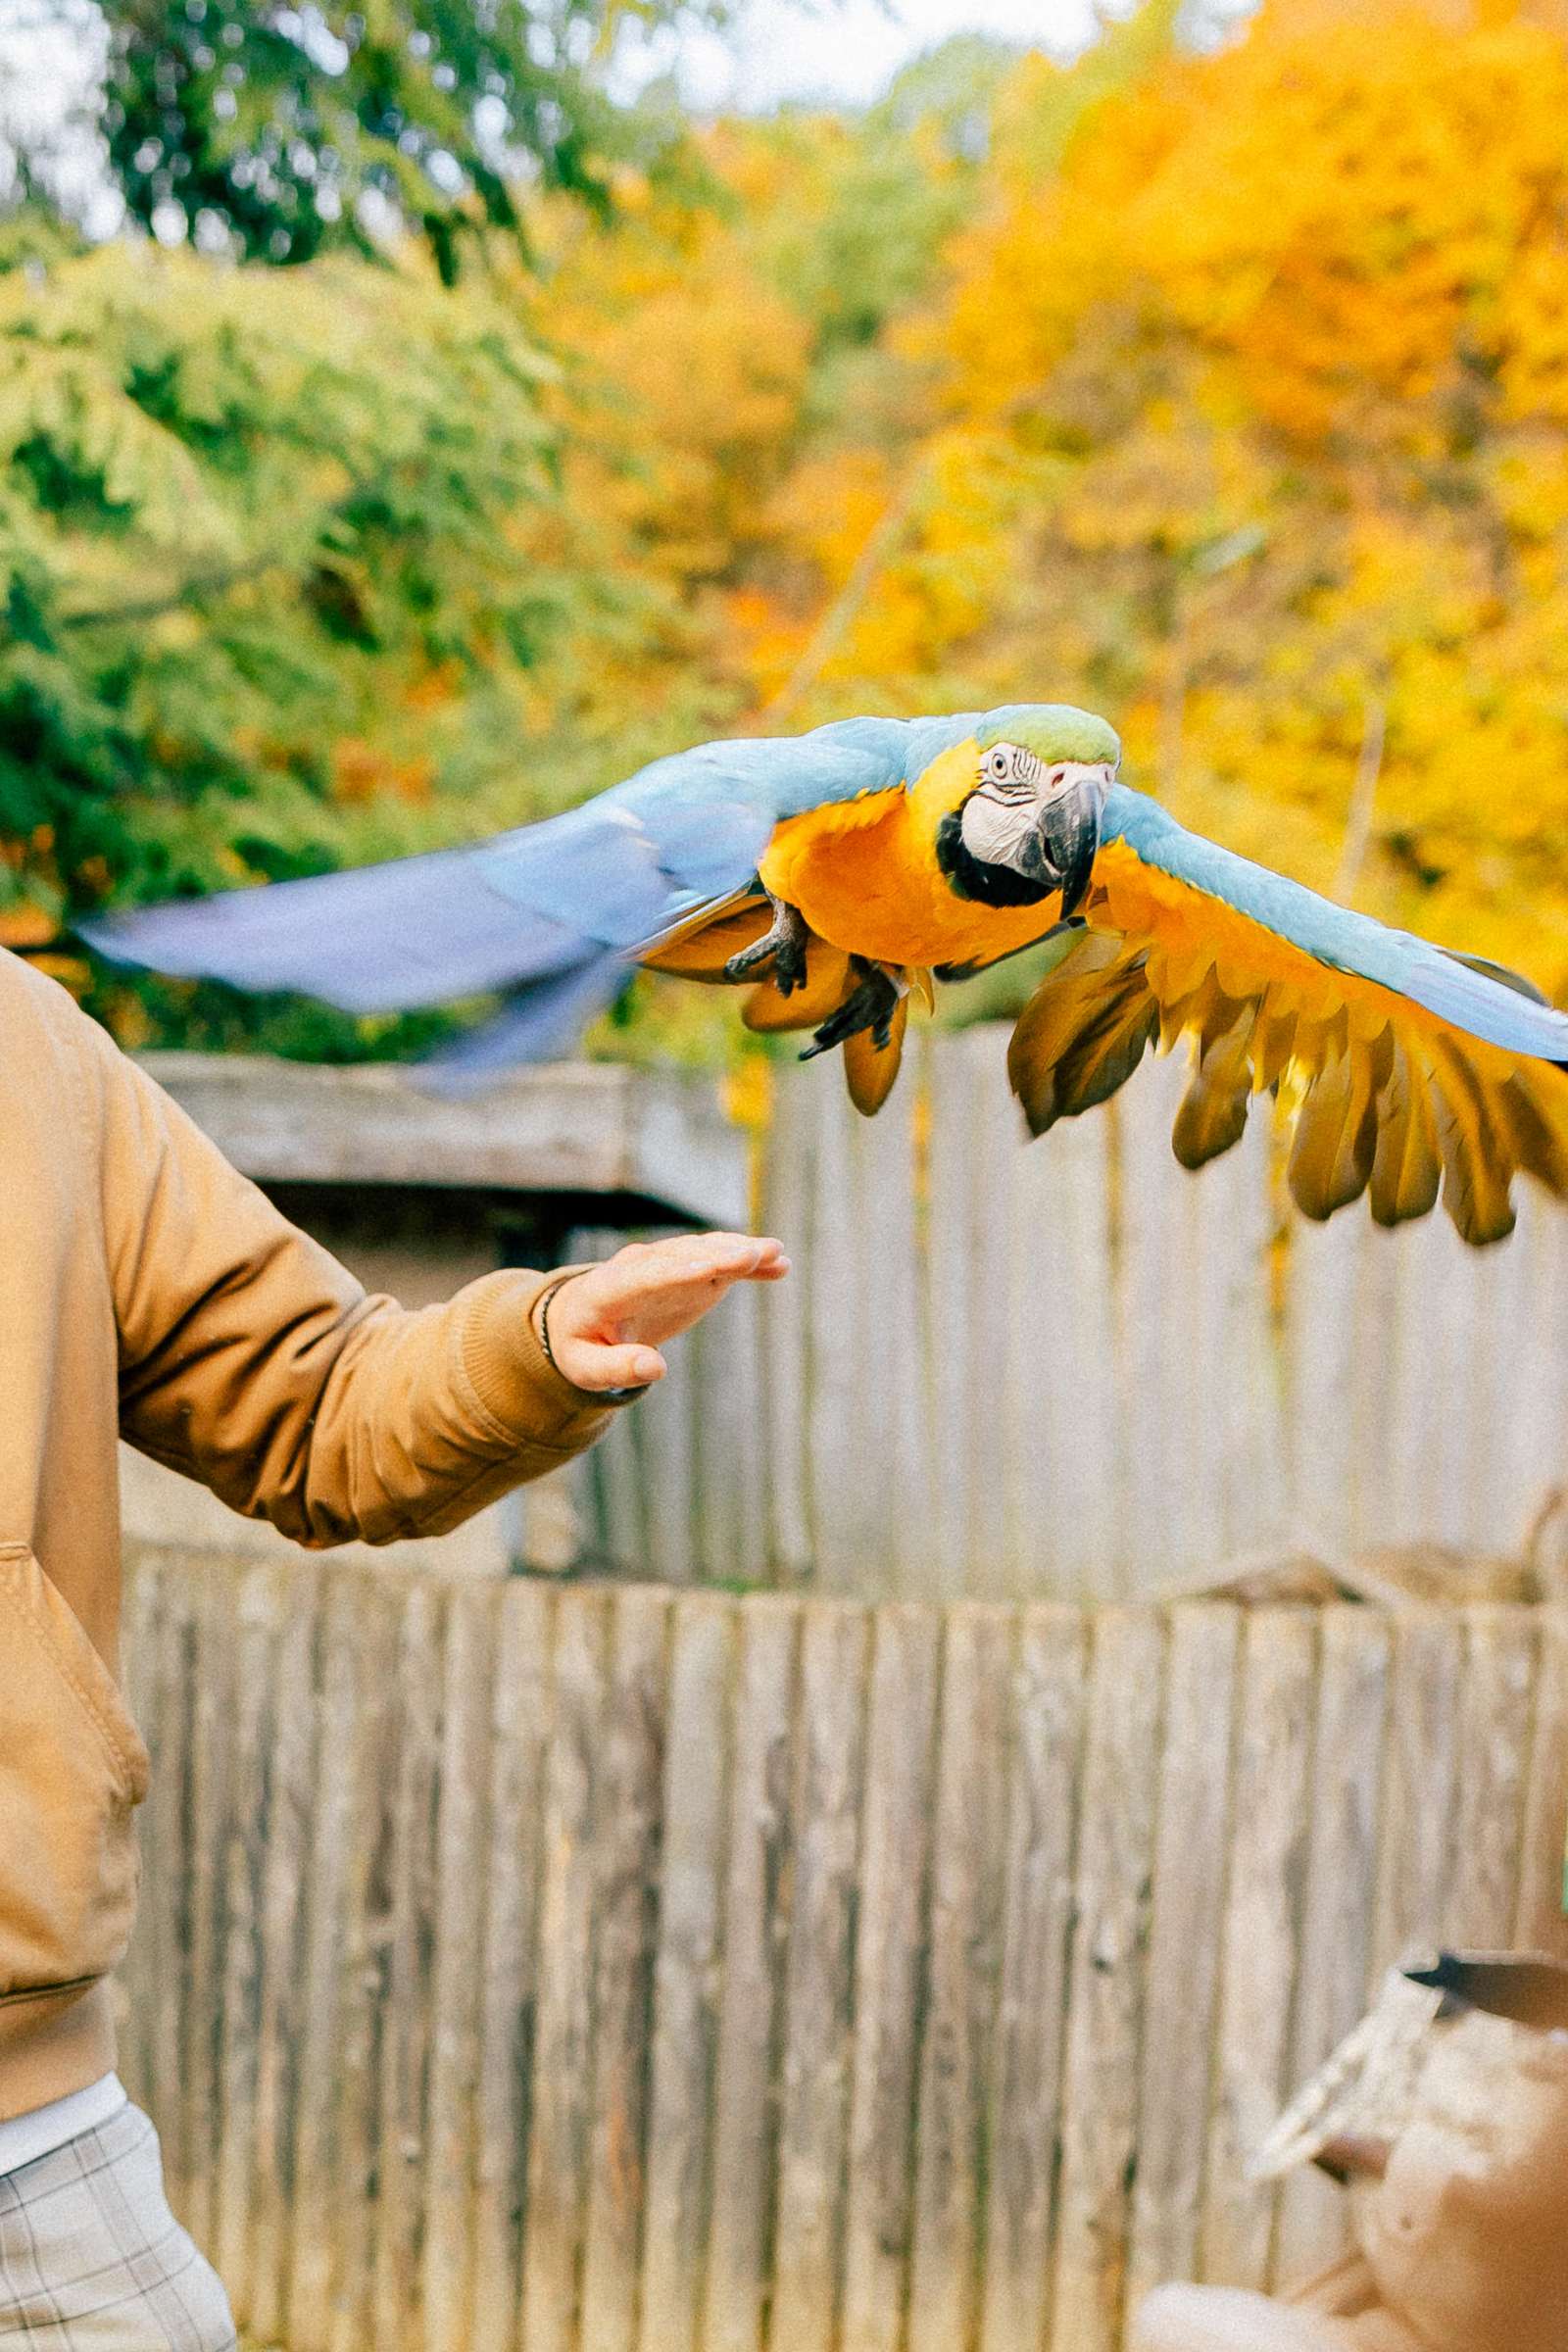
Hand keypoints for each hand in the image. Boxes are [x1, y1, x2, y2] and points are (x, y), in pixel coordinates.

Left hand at [541, 1231, 789, 1393]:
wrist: (580, 1317)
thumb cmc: (581, 1346)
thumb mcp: (586, 1368)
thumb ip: (617, 1368)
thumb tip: (655, 1370)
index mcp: (607, 1289)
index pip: (645, 1277)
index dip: (676, 1272)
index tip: (707, 1269)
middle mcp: (639, 1266)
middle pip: (682, 1257)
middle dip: (717, 1255)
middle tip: (754, 1254)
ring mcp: (666, 1264)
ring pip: (704, 1251)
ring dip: (738, 1250)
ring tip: (776, 1253)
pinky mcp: (687, 1270)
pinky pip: (719, 1263)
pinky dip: (746, 1263)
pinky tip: (780, 1265)